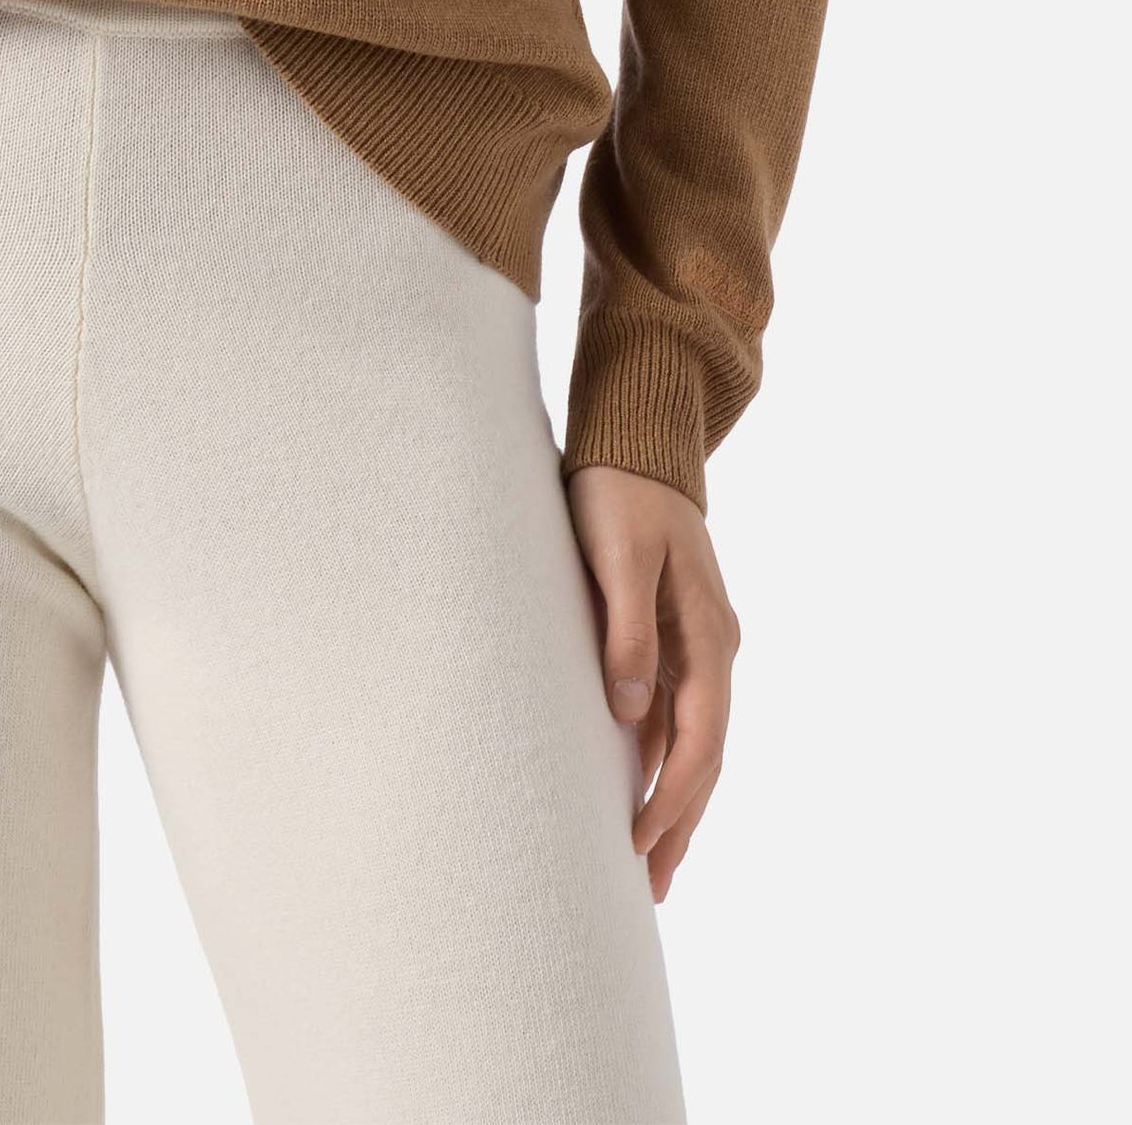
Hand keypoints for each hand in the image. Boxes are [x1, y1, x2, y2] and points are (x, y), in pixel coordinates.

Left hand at [567, 466, 740, 902]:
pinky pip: (674, 714)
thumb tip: (630, 713)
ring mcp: (697, 644)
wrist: (636, 440)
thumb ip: (627, 631)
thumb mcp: (618, 557)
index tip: (640, 846)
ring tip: (651, 861)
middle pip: (704, 754)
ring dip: (674, 799)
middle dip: (681, 821)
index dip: (673, 798)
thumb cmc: (620, 494)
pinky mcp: (672, 634)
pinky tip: (641, 788)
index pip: (700, 740)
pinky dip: (662, 758)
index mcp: (707, 636)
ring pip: (692, 740)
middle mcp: (712, 648)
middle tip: (654, 889)